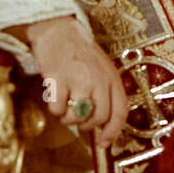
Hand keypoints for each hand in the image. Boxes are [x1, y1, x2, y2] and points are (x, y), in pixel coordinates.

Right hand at [21, 17, 127, 146]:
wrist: (59, 29)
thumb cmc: (80, 52)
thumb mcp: (101, 70)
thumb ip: (104, 93)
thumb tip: (101, 124)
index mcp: (112, 78)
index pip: (120, 112)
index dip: (113, 132)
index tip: (103, 143)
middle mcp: (98, 79)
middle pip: (99, 117)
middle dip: (87, 126)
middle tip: (78, 122)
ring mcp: (78, 79)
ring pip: (76, 116)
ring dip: (68, 119)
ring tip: (64, 106)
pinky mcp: (58, 78)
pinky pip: (57, 108)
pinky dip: (54, 109)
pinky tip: (53, 98)